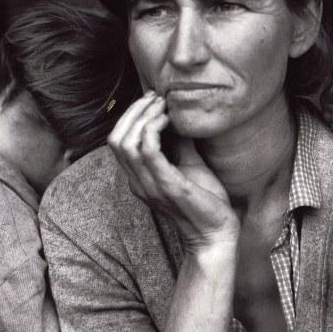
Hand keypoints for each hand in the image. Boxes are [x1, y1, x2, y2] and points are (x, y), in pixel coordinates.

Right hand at [108, 91, 238, 250]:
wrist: (216, 233)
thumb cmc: (205, 201)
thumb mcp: (189, 165)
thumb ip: (179, 143)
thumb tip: (179, 116)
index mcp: (139, 178)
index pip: (117, 141)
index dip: (130, 116)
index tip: (153, 100)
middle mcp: (138, 182)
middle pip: (116, 138)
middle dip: (134, 111)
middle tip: (156, 97)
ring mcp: (150, 185)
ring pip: (126, 142)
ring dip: (143, 116)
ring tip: (163, 105)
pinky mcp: (167, 186)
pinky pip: (148, 151)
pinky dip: (154, 129)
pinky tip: (169, 120)